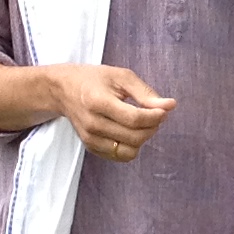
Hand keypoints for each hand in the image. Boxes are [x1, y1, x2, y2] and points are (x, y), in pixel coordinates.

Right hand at [54, 65, 172, 162]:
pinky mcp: (91, 147)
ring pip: (129, 151)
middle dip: (152, 127)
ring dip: (143, 139)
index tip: (163, 110)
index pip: (134, 119)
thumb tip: (170, 106)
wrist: (63, 90)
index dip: (155, 117)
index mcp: (98, 102)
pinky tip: (130, 131)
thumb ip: (146, 93)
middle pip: (134, 137)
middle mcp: (92, 124)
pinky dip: (131, 146)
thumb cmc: (94, 79)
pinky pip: (120, 156)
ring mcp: (90, 139)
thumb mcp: (121, 77)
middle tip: (154, 114)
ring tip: (142, 123)